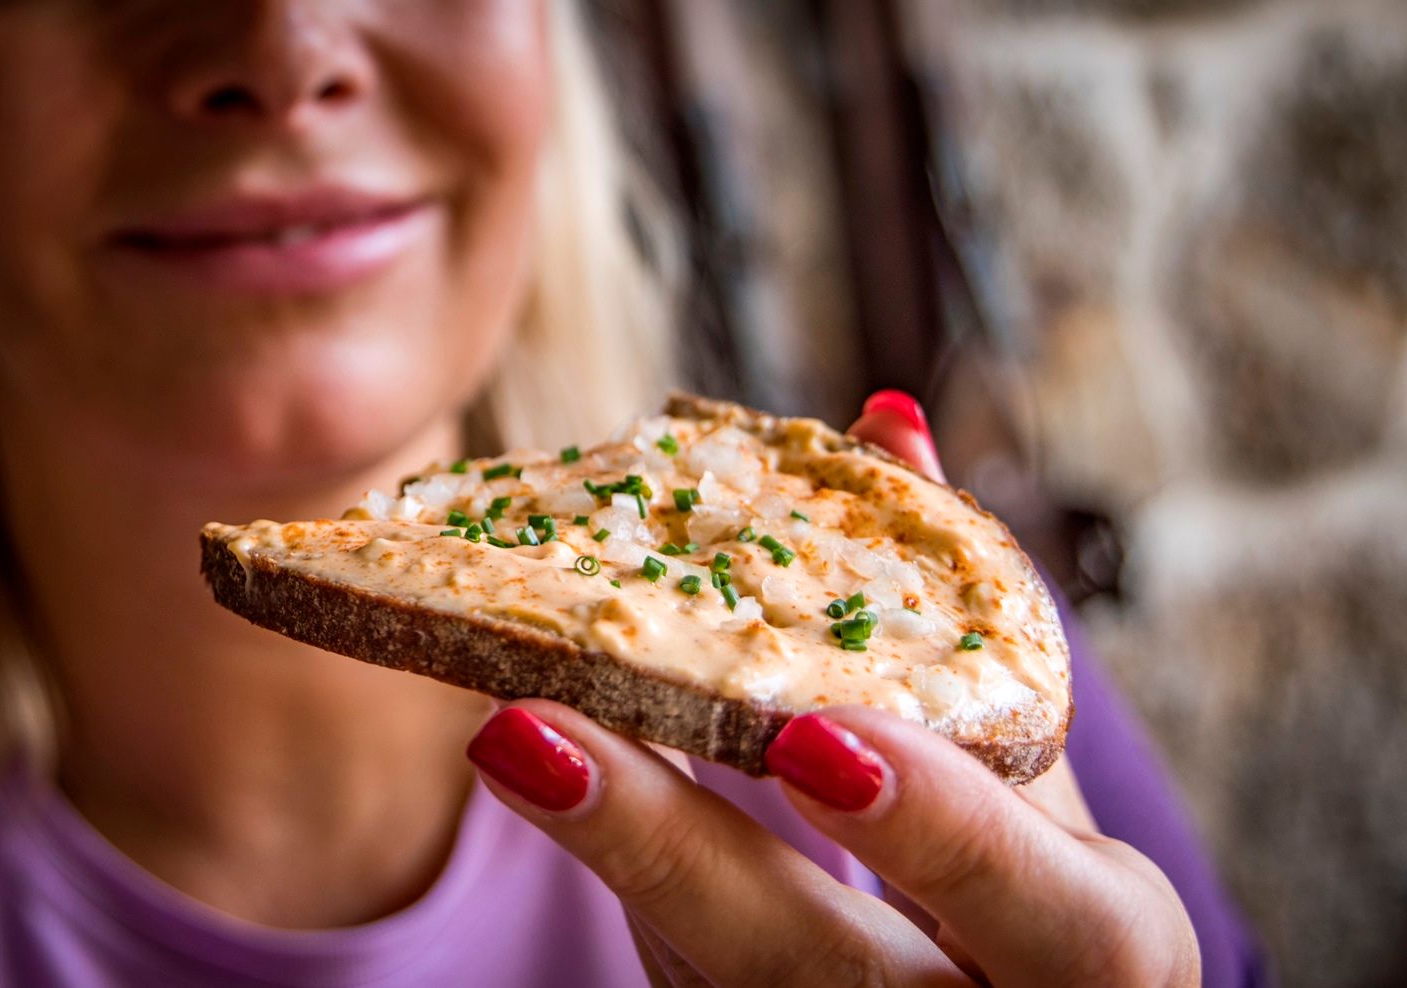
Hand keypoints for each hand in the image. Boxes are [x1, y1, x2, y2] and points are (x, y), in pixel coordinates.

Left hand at [465, 391, 1200, 985]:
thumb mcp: (1034, 784)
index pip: (1061, 927)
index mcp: (1096, 958)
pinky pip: (683, 982)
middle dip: (682, 859)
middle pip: (830, 981)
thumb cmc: (1036, 897)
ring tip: (508, 733)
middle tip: (530, 729)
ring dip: (614, 860)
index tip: (808, 733)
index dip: (942, 830)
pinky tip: (556, 768)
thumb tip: (887, 422)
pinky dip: (625, 872)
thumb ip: (970, 631)